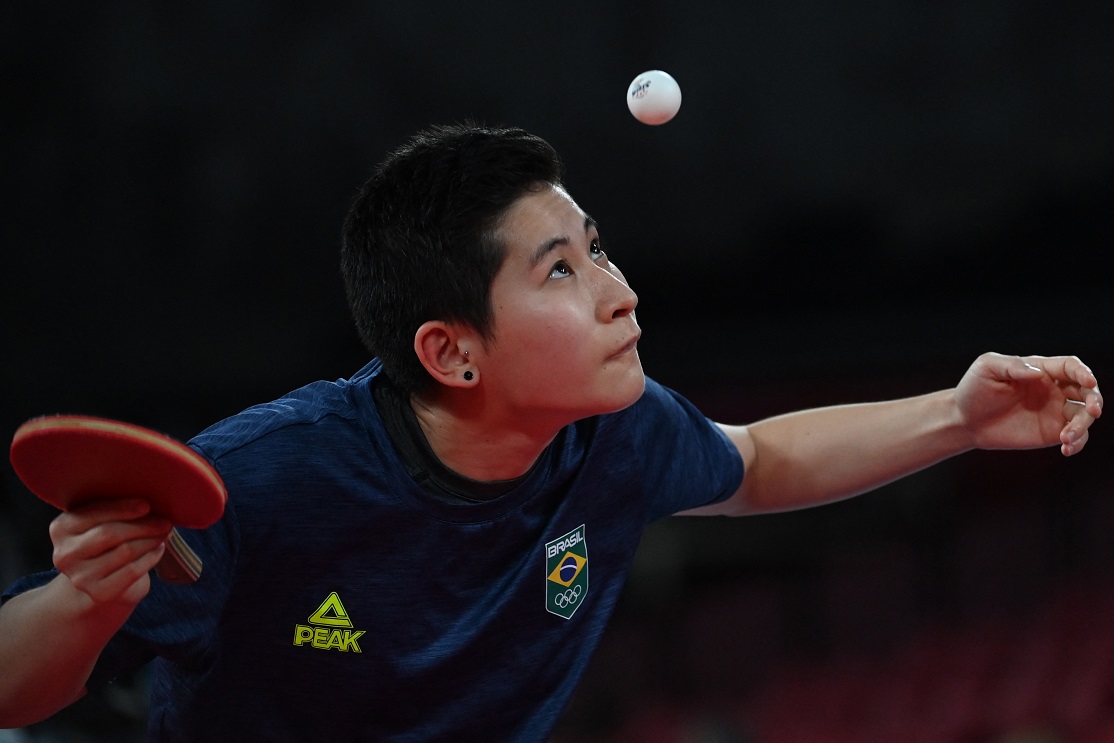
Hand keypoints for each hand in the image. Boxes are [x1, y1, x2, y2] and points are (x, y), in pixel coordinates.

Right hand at [49, 498, 171, 606]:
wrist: (100, 582)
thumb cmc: (105, 543)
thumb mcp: (101, 522)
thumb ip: (114, 510)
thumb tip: (149, 501)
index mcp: (61, 528)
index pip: (93, 513)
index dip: (122, 508)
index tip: (147, 505)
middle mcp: (65, 554)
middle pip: (110, 534)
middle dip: (142, 525)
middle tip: (165, 521)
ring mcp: (80, 577)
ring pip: (125, 552)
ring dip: (151, 540)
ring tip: (164, 532)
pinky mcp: (99, 593)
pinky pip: (133, 571)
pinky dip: (151, 557)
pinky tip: (159, 548)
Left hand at [955, 352, 1101, 455]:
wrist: (964, 420)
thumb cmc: (974, 388)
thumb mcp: (987, 368)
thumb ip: (1011, 365)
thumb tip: (1038, 373)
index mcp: (1041, 370)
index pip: (1071, 367)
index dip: (1083, 372)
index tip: (1089, 382)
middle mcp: (1054, 389)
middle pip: (1086, 391)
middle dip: (1094, 400)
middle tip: (1093, 411)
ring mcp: (1054, 411)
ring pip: (1084, 416)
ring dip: (1083, 426)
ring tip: (1065, 438)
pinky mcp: (1051, 432)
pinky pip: (1075, 437)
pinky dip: (1078, 443)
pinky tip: (1066, 449)